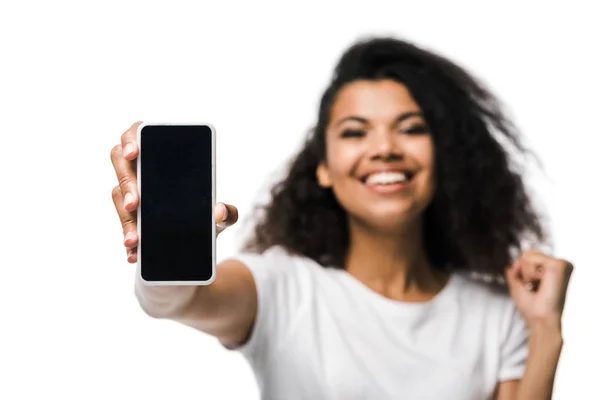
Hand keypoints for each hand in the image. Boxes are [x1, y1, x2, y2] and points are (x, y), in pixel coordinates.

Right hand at [110, 121, 237, 262]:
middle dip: (126, 183)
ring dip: (125, 218)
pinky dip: (128, 238)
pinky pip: (123, 224)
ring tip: (134, 239)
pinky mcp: (128, 215)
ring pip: (118, 196)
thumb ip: (226, 213)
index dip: (132, 139)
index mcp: (161, 155)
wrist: (198, 241)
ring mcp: (130, 191)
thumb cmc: (204, 213)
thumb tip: (221, 211)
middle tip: (136, 204)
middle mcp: (140, 168)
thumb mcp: (219, 215)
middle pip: (121, 164)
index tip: (135, 153)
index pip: (139, 133)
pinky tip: (134, 254)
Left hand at [506, 249, 573, 329]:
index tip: (532, 289)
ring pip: (528, 255)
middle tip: (534, 288)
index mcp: (551, 271)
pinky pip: (532, 259)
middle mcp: (557, 266)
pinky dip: (530, 274)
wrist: (541, 319)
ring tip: (538, 287)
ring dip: (526, 274)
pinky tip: (542, 283)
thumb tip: (512, 265)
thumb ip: (514, 274)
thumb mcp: (518, 288)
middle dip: (523, 272)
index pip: (528, 258)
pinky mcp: (560, 264)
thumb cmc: (531, 308)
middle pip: (527, 254)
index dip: (522, 273)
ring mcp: (560, 264)